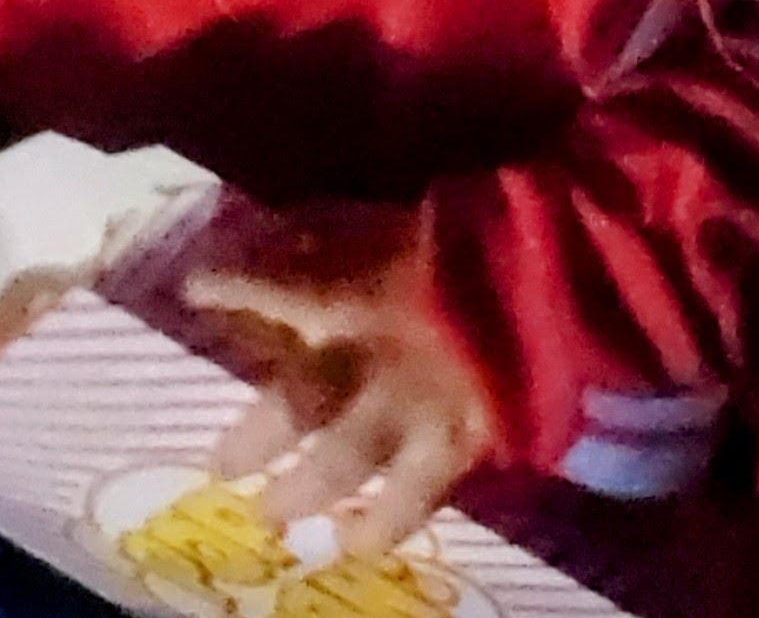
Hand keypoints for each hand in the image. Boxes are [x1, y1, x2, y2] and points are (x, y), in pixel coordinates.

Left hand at [184, 202, 495, 551]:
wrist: (563, 281)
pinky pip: (412, 499)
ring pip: (343, 464)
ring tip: (272, 517)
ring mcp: (412, 409)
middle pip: (296, 404)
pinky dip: (381, 526)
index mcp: (356, 290)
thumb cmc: (475, 234)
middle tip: (216, 469)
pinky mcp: (458, 445)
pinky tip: (357, 543)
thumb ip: (338, 227)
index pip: (273, 288)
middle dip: (254, 437)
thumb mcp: (397, 216)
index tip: (194, 289)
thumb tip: (268, 224)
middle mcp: (370, 358)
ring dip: (303, 493)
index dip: (231, 287)